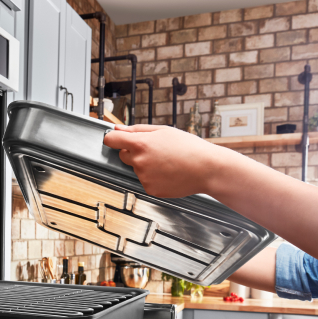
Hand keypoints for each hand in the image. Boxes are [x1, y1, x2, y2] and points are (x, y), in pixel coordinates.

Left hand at [103, 124, 230, 197]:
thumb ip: (136, 130)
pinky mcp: (150, 189)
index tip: (114, 138)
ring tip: (167, 161)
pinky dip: (154, 177)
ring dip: (146, 165)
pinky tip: (168, 172)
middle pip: (123, 155)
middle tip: (155, 150)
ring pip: (137, 169)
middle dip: (134, 152)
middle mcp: (139, 162)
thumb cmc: (188, 147)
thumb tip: (118, 129)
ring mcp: (143, 177)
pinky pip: (146, 181)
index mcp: (140, 144)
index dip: (112, 138)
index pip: (111, 140)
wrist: (206, 169)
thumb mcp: (163, 131)